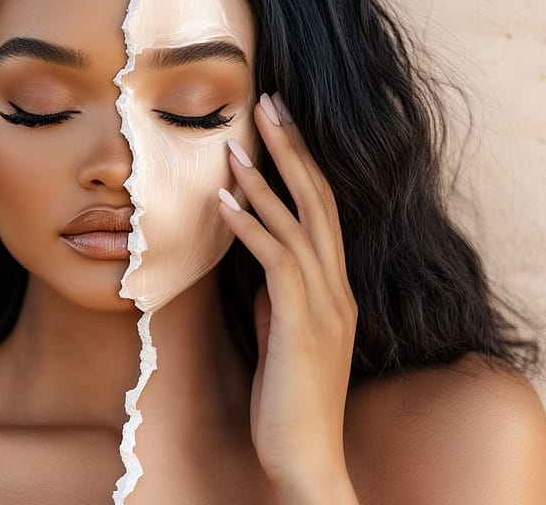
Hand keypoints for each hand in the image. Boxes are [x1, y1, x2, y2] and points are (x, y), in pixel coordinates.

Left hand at [217, 93, 358, 497]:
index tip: (277, 131)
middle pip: (321, 203)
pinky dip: (251, 226)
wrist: (304, 456)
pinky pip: (277, 261)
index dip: (301, 169)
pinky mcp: (303, 324)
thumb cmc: (287, 401)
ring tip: (235, 145)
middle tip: (270, 105)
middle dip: (294, 151)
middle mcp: (337, 290)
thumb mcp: (282, 337)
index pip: (322, 214)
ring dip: (265, 182)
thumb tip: (256, 263)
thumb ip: (276, 299)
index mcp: (334, 291)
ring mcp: (326, 306)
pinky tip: (225, 201)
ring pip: (300, 225)